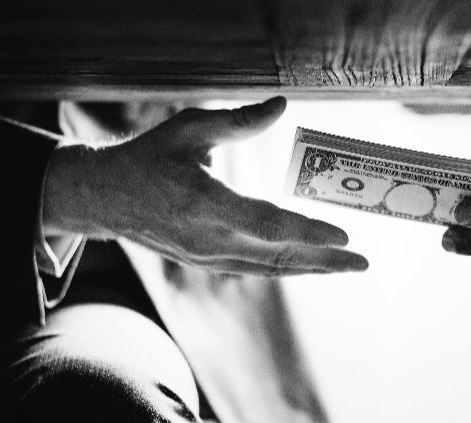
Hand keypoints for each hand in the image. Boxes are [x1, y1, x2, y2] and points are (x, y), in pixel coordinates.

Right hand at [44, 96, 368, 275]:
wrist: (108, 198)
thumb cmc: (150, 157)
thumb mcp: (190, 128)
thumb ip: (240, 121)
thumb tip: (282, 105)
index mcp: (205, 205)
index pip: (267, 225)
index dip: (307, 234)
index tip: (344, 236)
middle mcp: (209, 240)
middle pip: (278, 256)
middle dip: (324, 261)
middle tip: (363, 263)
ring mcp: (207, 257)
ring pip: (269, 268)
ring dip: (311, 269)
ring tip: (347, 267)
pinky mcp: (206, 263)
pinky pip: (255, 269)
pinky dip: (286, 268)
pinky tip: (309, 266)